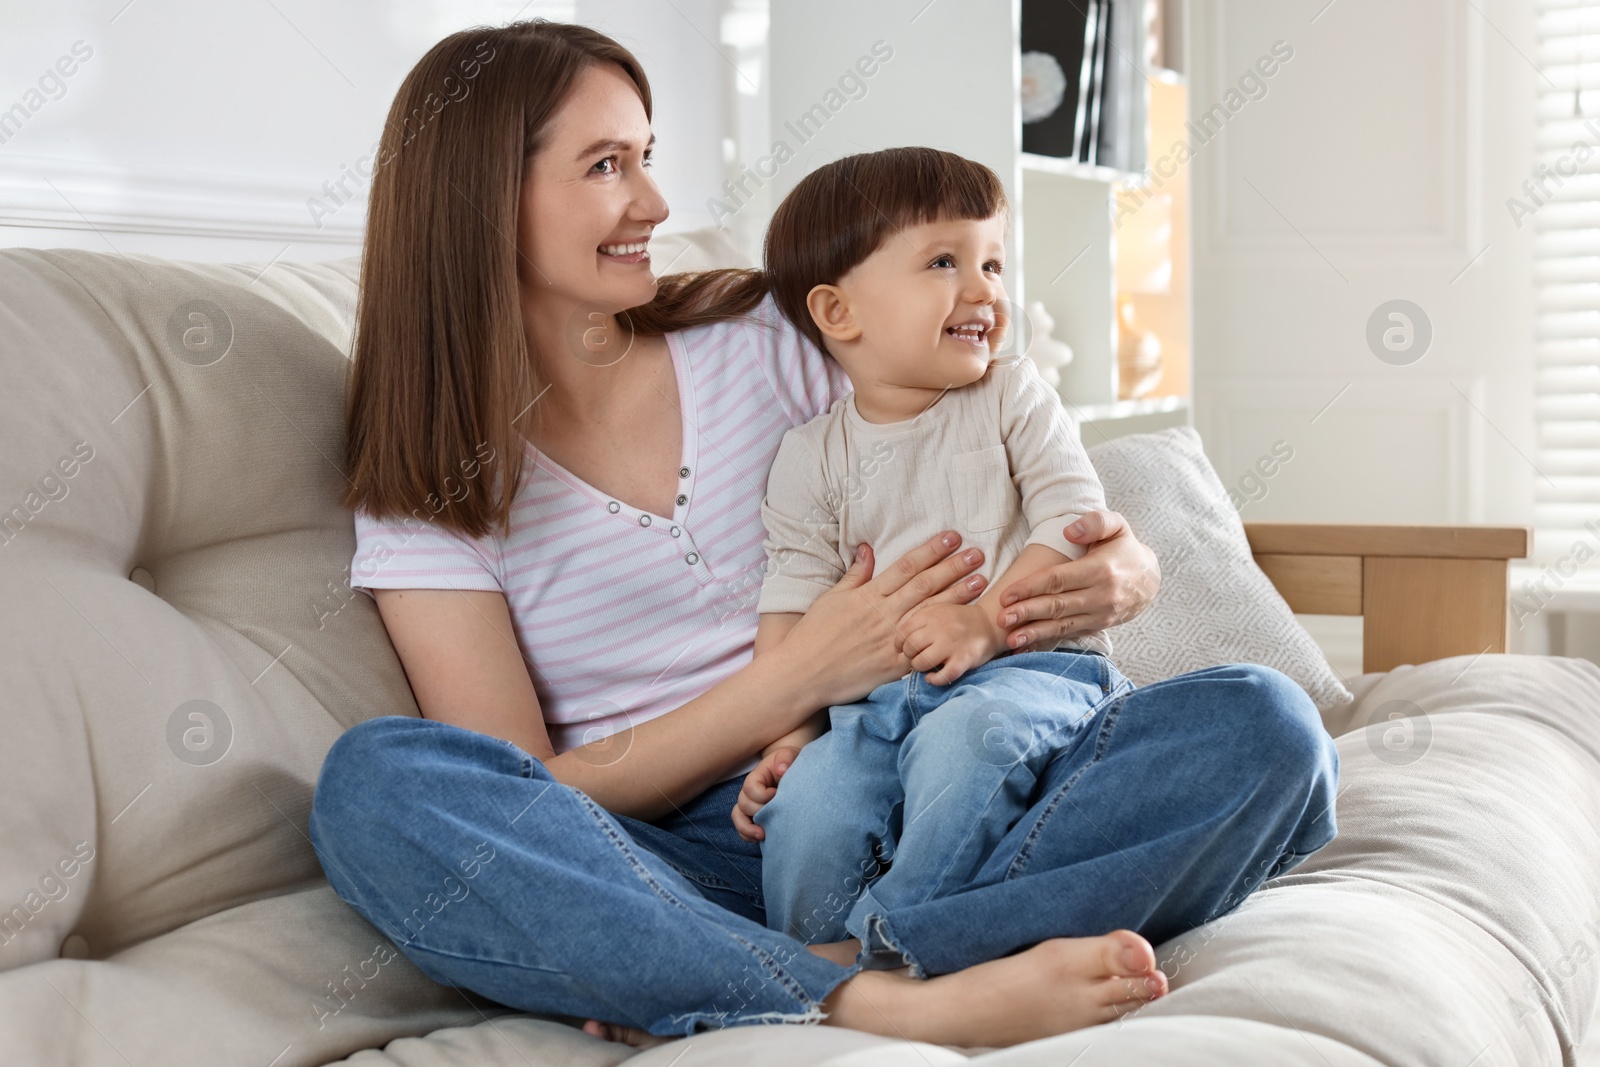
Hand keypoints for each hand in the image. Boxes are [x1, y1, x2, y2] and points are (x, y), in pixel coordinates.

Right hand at [732, 746, 800, 841]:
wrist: (789, 770)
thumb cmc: (788, 763)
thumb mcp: (789, 755)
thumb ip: (785, 758)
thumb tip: (781, 769)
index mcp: (756, 778)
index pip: (750, 788)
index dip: (762, 794)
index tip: (777, 793)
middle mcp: (749, 793)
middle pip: (744, 805)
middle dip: (758, 812)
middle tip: (776, 814)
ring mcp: (750, 805)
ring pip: (739, 818)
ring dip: (748, 829)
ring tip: (763, 835)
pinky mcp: (754, 816)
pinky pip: (743, 829)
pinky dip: (748, 836)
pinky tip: (761, 839)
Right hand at [778, 532, 989, 708]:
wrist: (802, 675)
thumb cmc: (812, 636)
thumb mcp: (831, 599)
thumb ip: (854, 575)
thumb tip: (867, 548)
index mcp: (868, 596)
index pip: (906, 567)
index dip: (931, 550)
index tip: (952, 537)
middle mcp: (883, 614)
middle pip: (925, 585)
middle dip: (953, 568)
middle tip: (978, 554)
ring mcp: (891, 640)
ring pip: (930, 613)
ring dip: (957, 596)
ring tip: (980, 581)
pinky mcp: (895, 666)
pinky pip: (925, 648)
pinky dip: (944, 637)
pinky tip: (962, 627)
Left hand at [903, 602, 1006, 685]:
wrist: (989, 623)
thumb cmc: (958, 620)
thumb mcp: (938, 611)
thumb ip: (919, 621)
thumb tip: (898, 643)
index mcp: (930, 615)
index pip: (903, 632)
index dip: (900, 644)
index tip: (903, 649)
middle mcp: (939, 628)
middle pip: (910, 647)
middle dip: (910, 656)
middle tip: (917, 657)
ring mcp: (951, 645)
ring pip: (921, 662)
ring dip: (919, 668)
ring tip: (926, 666)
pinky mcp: (963, 659)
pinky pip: (942, 675)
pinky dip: (934, 680)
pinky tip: (932, 678)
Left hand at [994, 510, 1159, 650]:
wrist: (1150, 579)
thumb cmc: (1124, 548)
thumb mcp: (1117, 525)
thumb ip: (1095, 522)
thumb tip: (1069, 531)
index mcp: (1101, 569)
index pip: (1059, 579)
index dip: (1031, 587)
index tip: (1007, 594)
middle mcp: (1101, 596)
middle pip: (1057, 606)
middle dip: (1027, 613)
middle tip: (1001, 618)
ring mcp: (1100, 615)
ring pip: (1062, 626)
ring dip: (1034, 633)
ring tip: (1010, 639)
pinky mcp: (1098, 626)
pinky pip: (1069, 636)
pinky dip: (1047, 642)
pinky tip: (1026, 647)